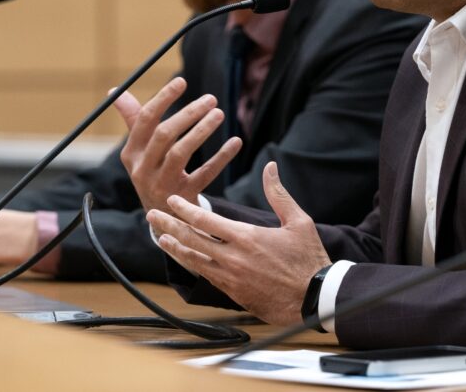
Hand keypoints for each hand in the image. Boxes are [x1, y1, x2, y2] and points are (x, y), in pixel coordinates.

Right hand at [112, 77, 241, 213]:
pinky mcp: (183, 198)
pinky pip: (204, 174)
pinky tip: (235, 142)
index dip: (163, 98)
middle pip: (164, 135)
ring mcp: (162, 185)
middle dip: (188, 113)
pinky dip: (221, 157)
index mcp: (130, 153)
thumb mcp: (138, 150)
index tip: (181, 81)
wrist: (162, 217)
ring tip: (220, 113)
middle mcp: (142, 170)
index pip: (145, 120)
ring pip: (181, 153)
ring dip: (202, 131)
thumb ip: (132, 120)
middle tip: (211, 99)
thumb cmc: (152, 171)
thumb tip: (114, 92)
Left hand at [148, 162, 330, 324]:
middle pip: (192, 239)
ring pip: (194, 260)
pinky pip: (205, 276)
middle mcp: (233, 257)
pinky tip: (184, 259)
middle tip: (151, 214)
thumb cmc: (309, 258)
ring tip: (160, 237)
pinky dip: (191, 265)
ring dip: (175, 247)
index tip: (171, 200)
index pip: (206, 220)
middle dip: (169, 225)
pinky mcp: (233, 292)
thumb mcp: (298, 221)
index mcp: (247, 237)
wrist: (314, 298)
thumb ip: (278, 194)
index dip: (185, 209)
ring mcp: (231, 277)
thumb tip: (270, 167)